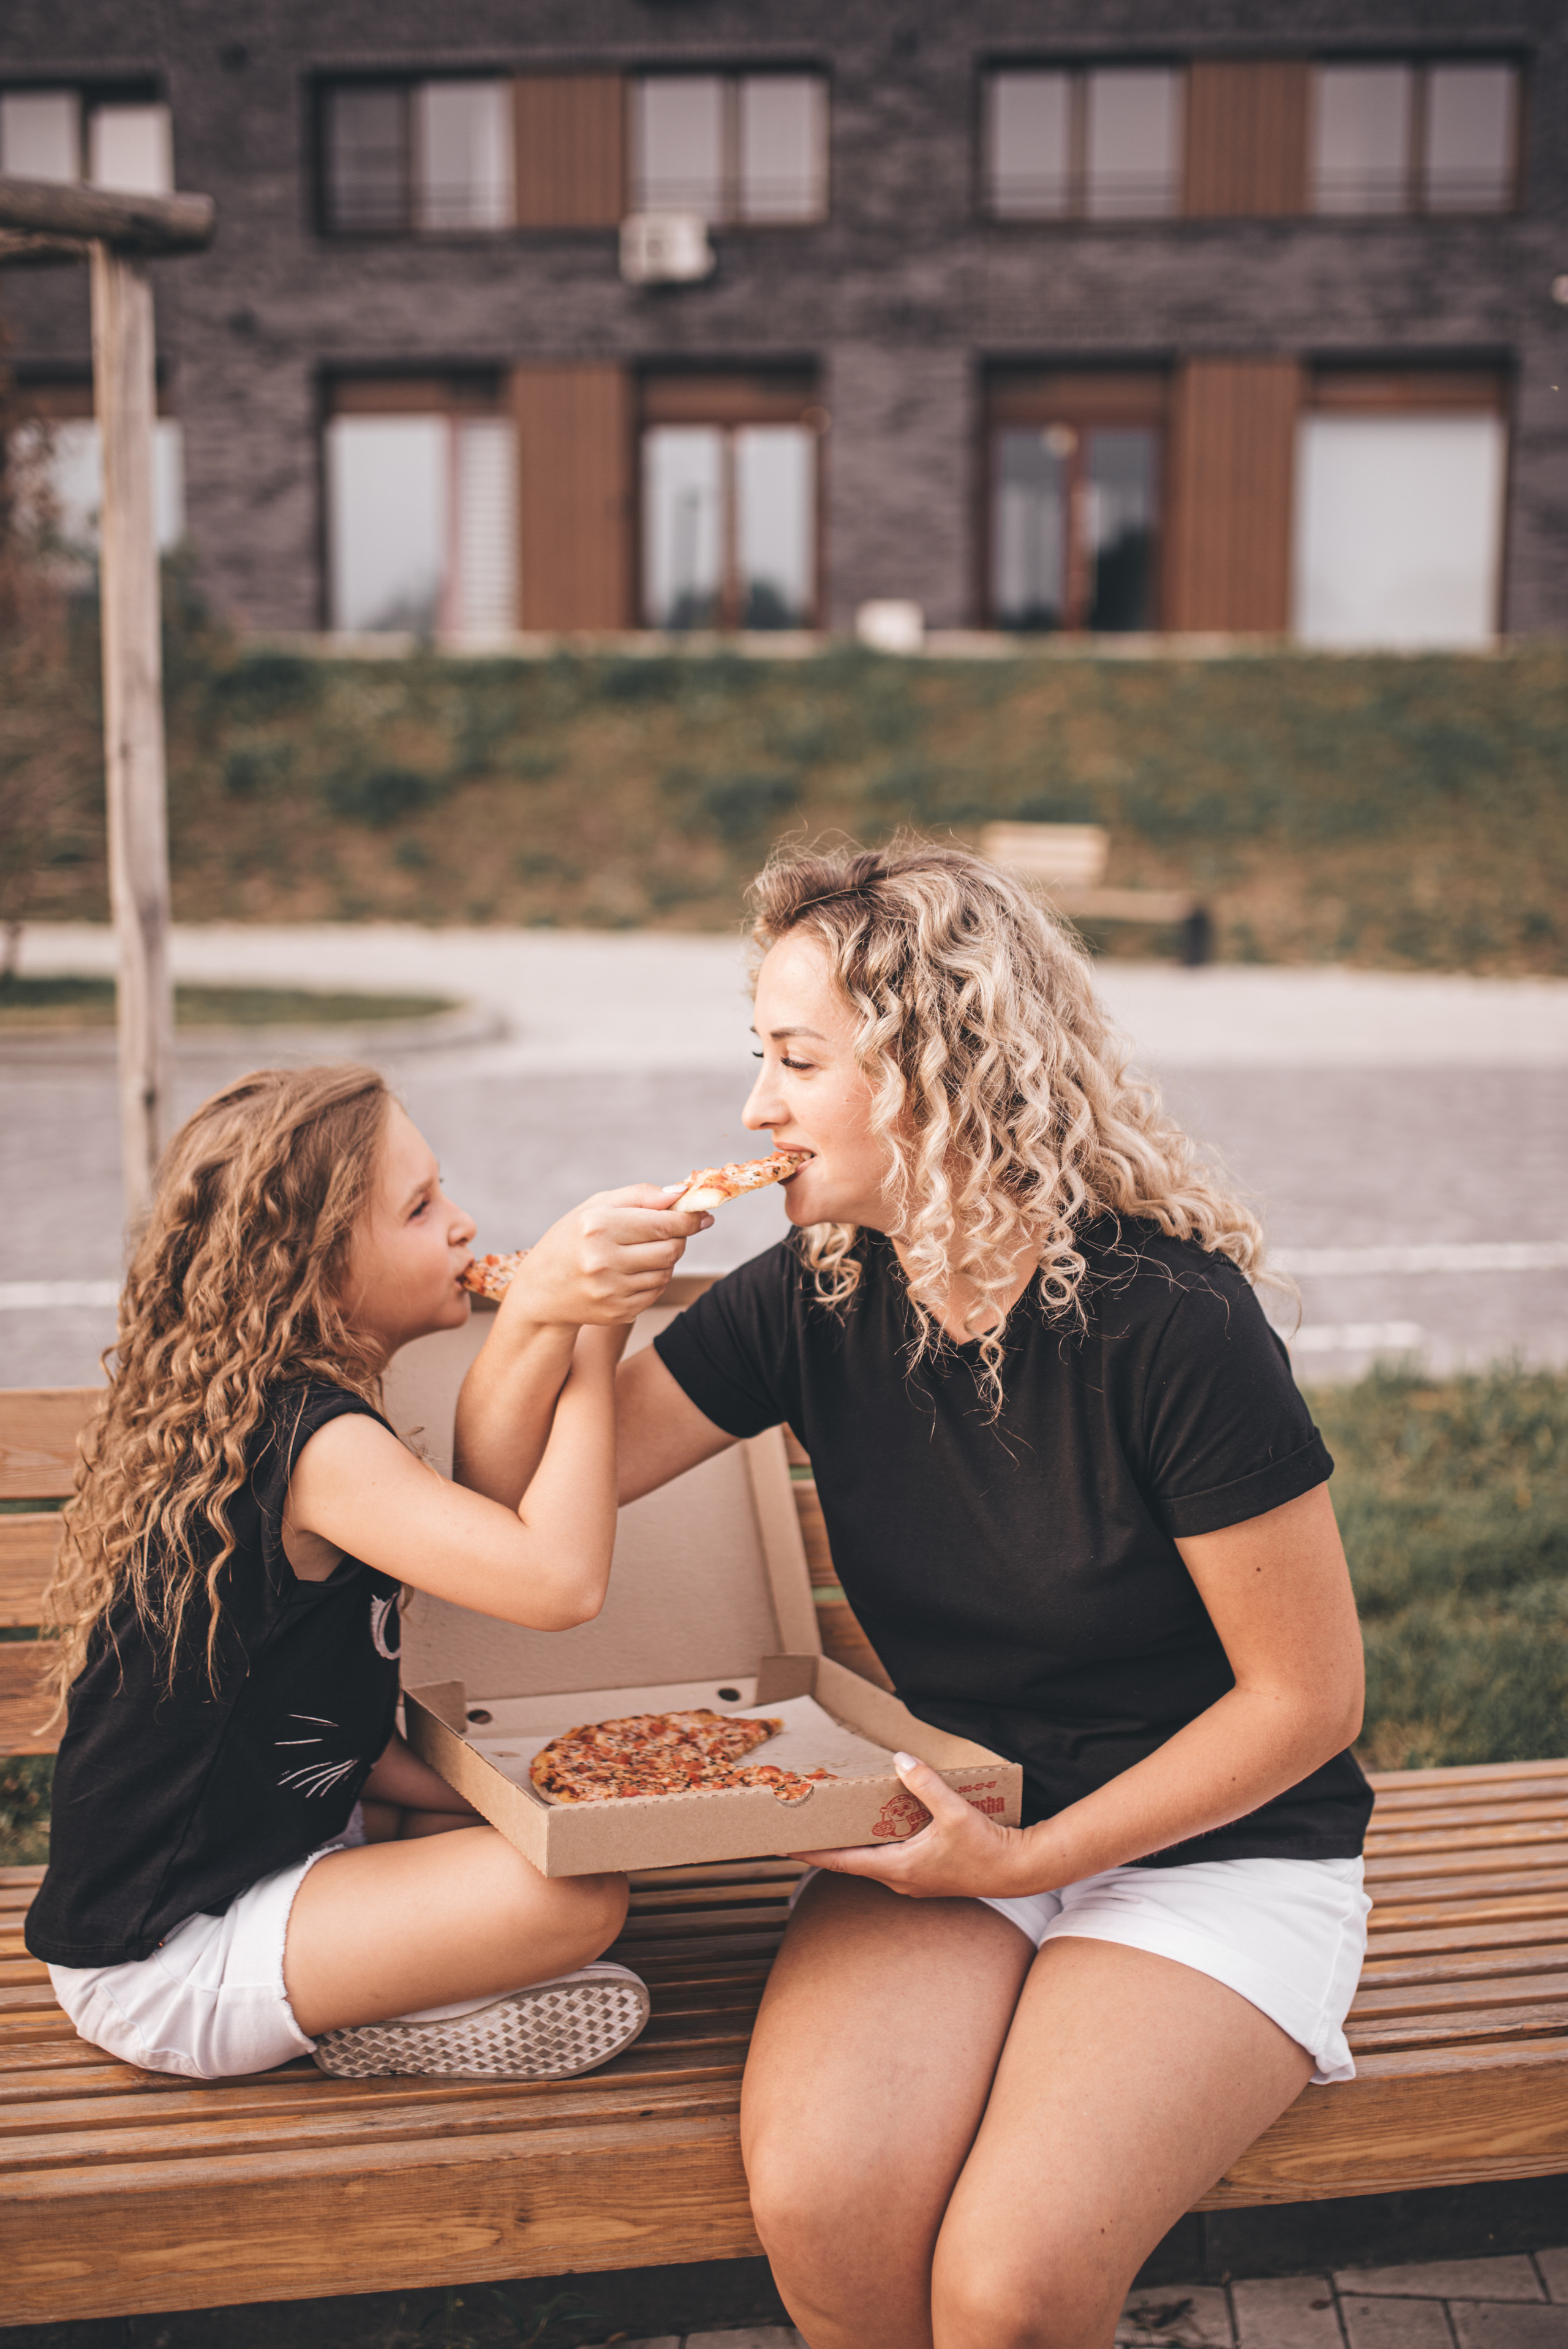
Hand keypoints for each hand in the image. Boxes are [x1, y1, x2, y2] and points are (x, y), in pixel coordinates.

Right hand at [503, 1185, 711, 1326]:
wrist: (541, 1292)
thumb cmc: (572, 1240)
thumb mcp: (595, 1207)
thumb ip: (639, 1195)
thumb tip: (681, 1193)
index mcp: (597, 1227)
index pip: (663, 1223)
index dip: (689, 1219)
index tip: (702, 1215)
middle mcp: (603, 1260)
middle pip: (671, 1248)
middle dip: (679, 1238)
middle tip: (670, 1231)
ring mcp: (611, 1291)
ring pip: (667, 1271)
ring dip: (666, 1259)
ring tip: (644, 1251)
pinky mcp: (618, 1312)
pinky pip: (657, 1292)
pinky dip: (655, 1279)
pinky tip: (635, 1272)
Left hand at [792, 1753, 1036, 1901]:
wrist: (1018, 1872)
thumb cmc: (986, 1849)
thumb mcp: (954, 1812)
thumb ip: (925, 1784)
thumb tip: (900, 1760)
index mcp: (897, 1869)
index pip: (842, 1862)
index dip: (811, 1853)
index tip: (784, 1844)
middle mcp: (899, 1880)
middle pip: (851, 1861)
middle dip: (827, 1843)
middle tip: (805, 1824)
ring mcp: (912, 1881)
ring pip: (871, 1860)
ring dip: (852, 1843)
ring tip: (834, 1821)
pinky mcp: (925, 1875)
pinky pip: (889, 1859)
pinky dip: (875, 1843)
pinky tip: (878, 1824)